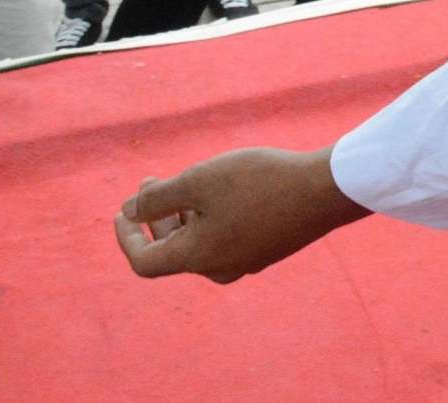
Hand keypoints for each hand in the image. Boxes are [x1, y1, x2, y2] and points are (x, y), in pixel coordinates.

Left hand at [114, 146, 368, 283]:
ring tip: (187, 180)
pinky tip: (222, 190)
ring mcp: (247, 261)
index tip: (121, 209)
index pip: (145, 261)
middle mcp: (219, 268)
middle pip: (172, 251)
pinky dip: (209, 218)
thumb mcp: (200, 180)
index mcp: (198, 257)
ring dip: (183, 215)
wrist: (325, 190)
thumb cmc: (259, 182)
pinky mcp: (268, 248)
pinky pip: (225, 238)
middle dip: (156, 217)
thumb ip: (158, 198)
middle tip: (151, 182)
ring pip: (200, 244)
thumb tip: (131, 211)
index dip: (126, 236)